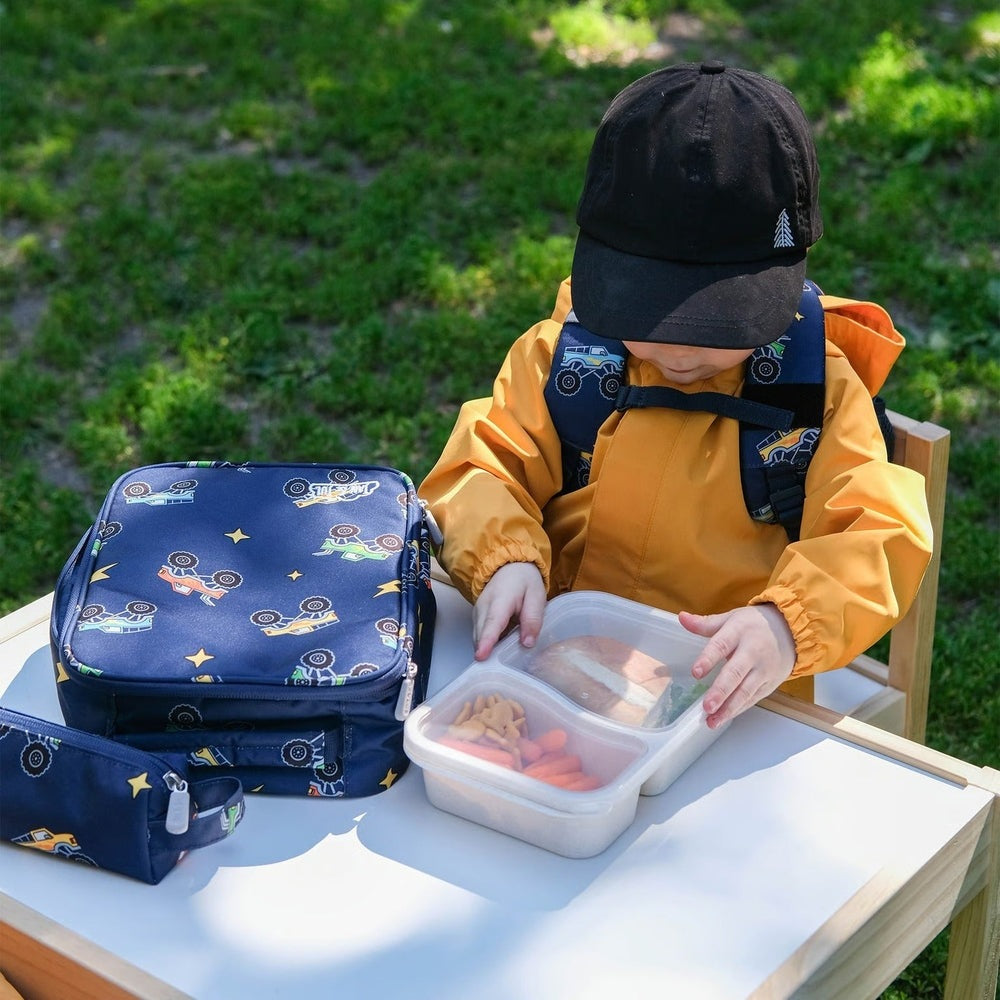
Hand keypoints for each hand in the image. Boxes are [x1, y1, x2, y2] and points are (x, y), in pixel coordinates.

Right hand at [473, 562, 546, 660]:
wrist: (508, 566)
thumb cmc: (524, 581)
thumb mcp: (536, 595)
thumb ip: (532, 618)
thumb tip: (527, 643)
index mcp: (500, 599)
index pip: (492, 622)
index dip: (487, 640)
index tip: (481, 656)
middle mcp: (483, 607)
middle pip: (481, 634)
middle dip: (484, 652)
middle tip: (494, 674)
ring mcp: (477, 613)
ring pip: (478, 637)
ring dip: (485, 650)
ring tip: (497, 668)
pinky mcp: (476, 618)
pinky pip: (479, 635)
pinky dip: (485, 645)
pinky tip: (496, 654)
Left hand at [678, 603, 795, 729]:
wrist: (791, 631)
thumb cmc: (754, 625)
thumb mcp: (731, 618)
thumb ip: (705, 623)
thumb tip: (682, 618)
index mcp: (739, 632)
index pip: (721, 646)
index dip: (708, 659)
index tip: (696, 673)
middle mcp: (752, 652)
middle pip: (735, 673)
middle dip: (721, 691)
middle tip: (707, 706)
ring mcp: (763, 670)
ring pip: (745, 691)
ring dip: (728, 707)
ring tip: (712, 720)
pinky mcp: (769, 683)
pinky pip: (752, 698)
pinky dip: (738, 709)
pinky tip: (723, 718)